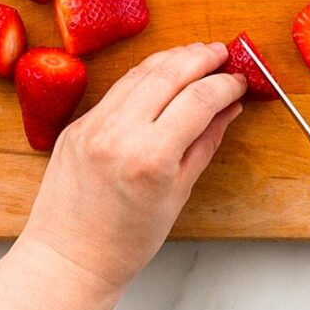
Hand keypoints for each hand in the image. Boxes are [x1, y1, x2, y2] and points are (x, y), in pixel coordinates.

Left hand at [18, 42, 247, 293]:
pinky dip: (144, 75)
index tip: (239, 80)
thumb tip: (227, 108)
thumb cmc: (125, 240)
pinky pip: (117, 89)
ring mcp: (93, 125)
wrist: (70, 256)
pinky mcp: (78, 124)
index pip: (198, 99)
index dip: (225, 84)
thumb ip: (204, 143)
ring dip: (172, 58)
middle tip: (222, 52)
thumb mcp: (178, 193)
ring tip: (196, 54)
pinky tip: (161, 72)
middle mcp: (119, 133)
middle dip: (200, 58)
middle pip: (169, 74)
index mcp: (151, 157)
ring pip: (140, 73)